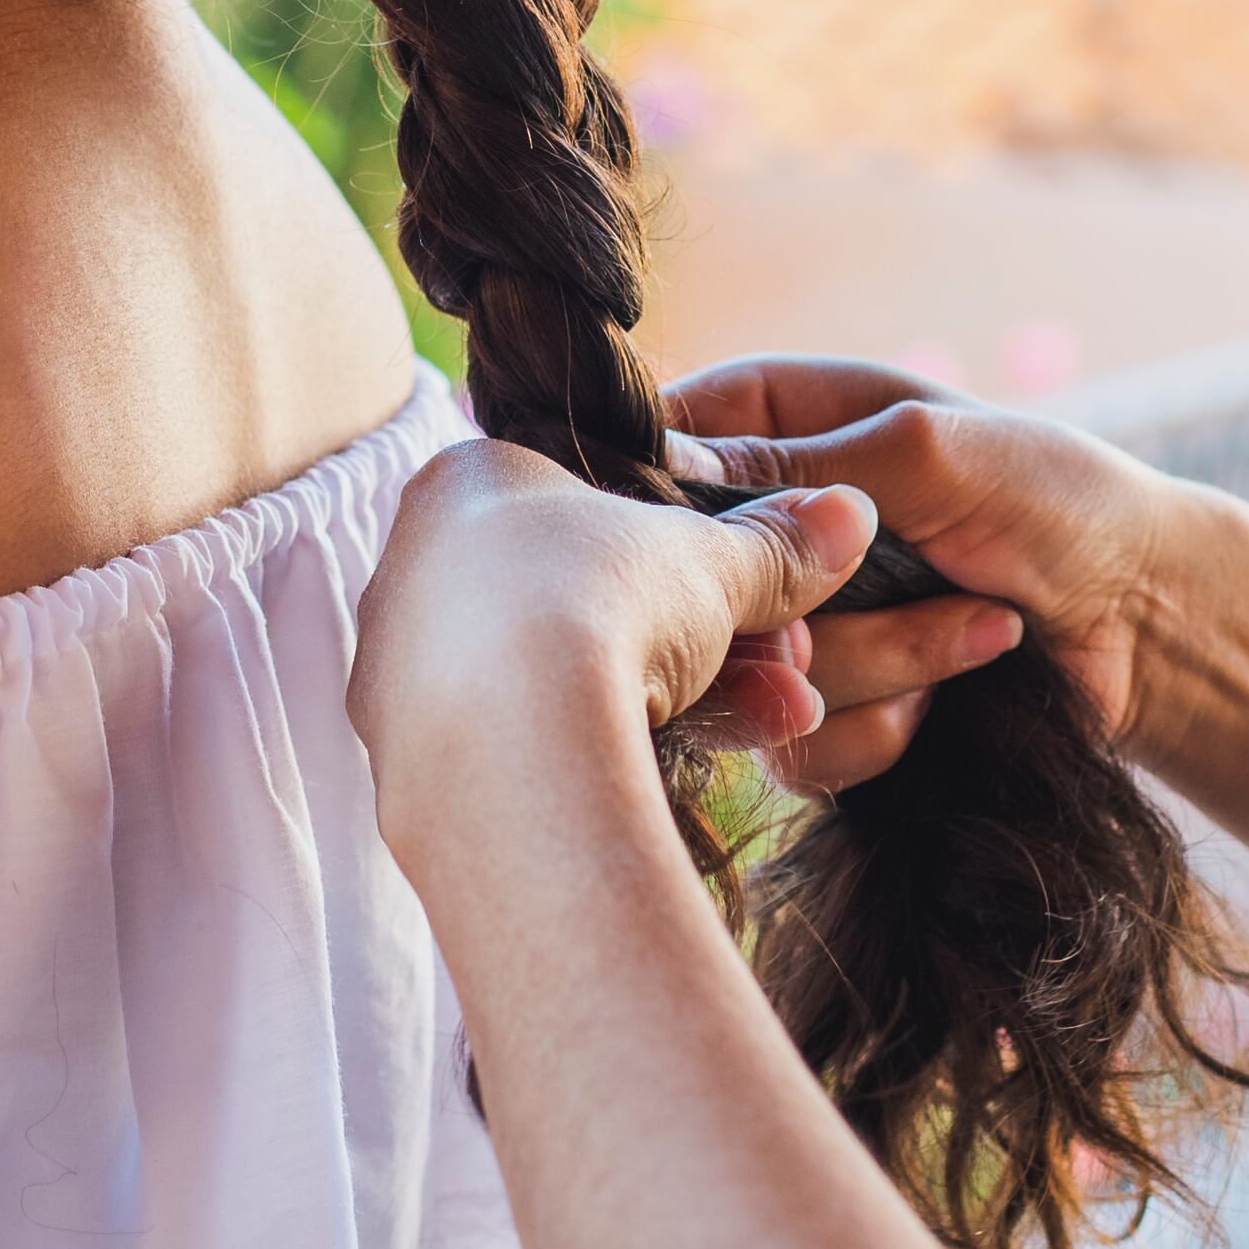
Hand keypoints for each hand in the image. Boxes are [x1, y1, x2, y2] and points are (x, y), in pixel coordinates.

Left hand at [351, 442, 900, 848]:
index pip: (587, 509)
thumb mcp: (710, 563)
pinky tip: (694, 766)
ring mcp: (403, 671)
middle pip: (584, 603)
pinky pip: (525, 749)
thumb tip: (845, 515)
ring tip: (775, 720)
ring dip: (681, 698)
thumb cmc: (595, 604)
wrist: (507, 739)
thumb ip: (772, 544)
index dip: (685, 559)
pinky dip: (609, 754)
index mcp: (467, 481)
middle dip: (701, 643)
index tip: (752, 600)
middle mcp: (415, 568)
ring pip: (563, 681)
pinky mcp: (405, 762)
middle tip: (782, 673)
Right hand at [661, 356, 1205, 790]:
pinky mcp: (821, 717)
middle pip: (690, 582)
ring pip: (750, 675)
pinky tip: (949, 694)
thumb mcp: (932, 449)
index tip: (712, 533)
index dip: (665, 493)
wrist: (1144, 621)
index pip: (662, 439)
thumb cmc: (1055, 499)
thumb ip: (805, 465)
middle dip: (786, 608)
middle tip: (857, 596)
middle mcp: (765, 529)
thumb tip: (677, 471)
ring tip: (973, 622)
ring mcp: (789, 626)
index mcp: (777, 423)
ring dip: (877, 661)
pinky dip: (883, 729)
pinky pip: (796, 749)